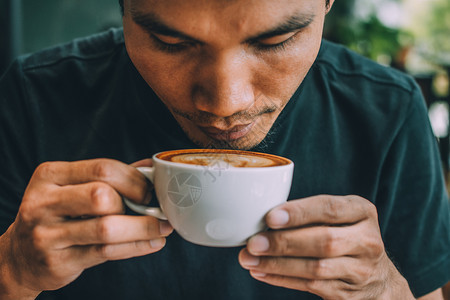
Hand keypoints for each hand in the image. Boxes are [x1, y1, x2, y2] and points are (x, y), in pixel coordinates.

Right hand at [0, 159, 172, 298]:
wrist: (19, 256)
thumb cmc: (56, 215)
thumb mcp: (70, 188)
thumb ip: (107, 178)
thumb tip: (151, 170)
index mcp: (50, 175)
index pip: (101, 168)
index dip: (134, 179)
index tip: (150, 189)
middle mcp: (43, 202)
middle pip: (101, 195)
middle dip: (136, 201)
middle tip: (153, 207)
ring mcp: (47, 234)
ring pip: (106, 228)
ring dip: (144, 227)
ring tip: (163, 228)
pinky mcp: (58, 262)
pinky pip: (106, 252)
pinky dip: (136, 246)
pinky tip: (152, 242)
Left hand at [238, 195, 413, 299]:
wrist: (378, 278)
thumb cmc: (345, 235)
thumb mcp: (340, 216)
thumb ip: (311, 212)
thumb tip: (263, 216)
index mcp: (362, 212)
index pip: (330, 209)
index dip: (299, 212)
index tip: (270, 217)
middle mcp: (367, 241)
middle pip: (324, 241)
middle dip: (284, 242)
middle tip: (253, 242)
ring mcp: (360, 271)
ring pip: (316, 268)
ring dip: (277, 264)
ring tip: (249, 259)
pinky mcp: (348, 294)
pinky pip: (311, 286)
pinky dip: (282, 279)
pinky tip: (261, 271)